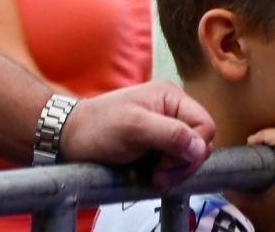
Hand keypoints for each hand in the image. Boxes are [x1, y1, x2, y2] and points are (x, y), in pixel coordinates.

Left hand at [57, 82, 213, 188]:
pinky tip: (149, 175)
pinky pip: (174, 161)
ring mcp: (165, 127)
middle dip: (182, 164)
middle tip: (159, 177)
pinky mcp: (156, 144)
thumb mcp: (134, 128)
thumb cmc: (98, 128)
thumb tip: (202, 148)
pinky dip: (165, 172)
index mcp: (172, 97)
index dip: (192, 149)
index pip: (205, 125)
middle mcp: (173, 110)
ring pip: (188, 154)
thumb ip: (171, 134)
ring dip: (174, 171)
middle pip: (200, 142)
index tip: (166, 164)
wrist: (69, 137)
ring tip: (153, 178)